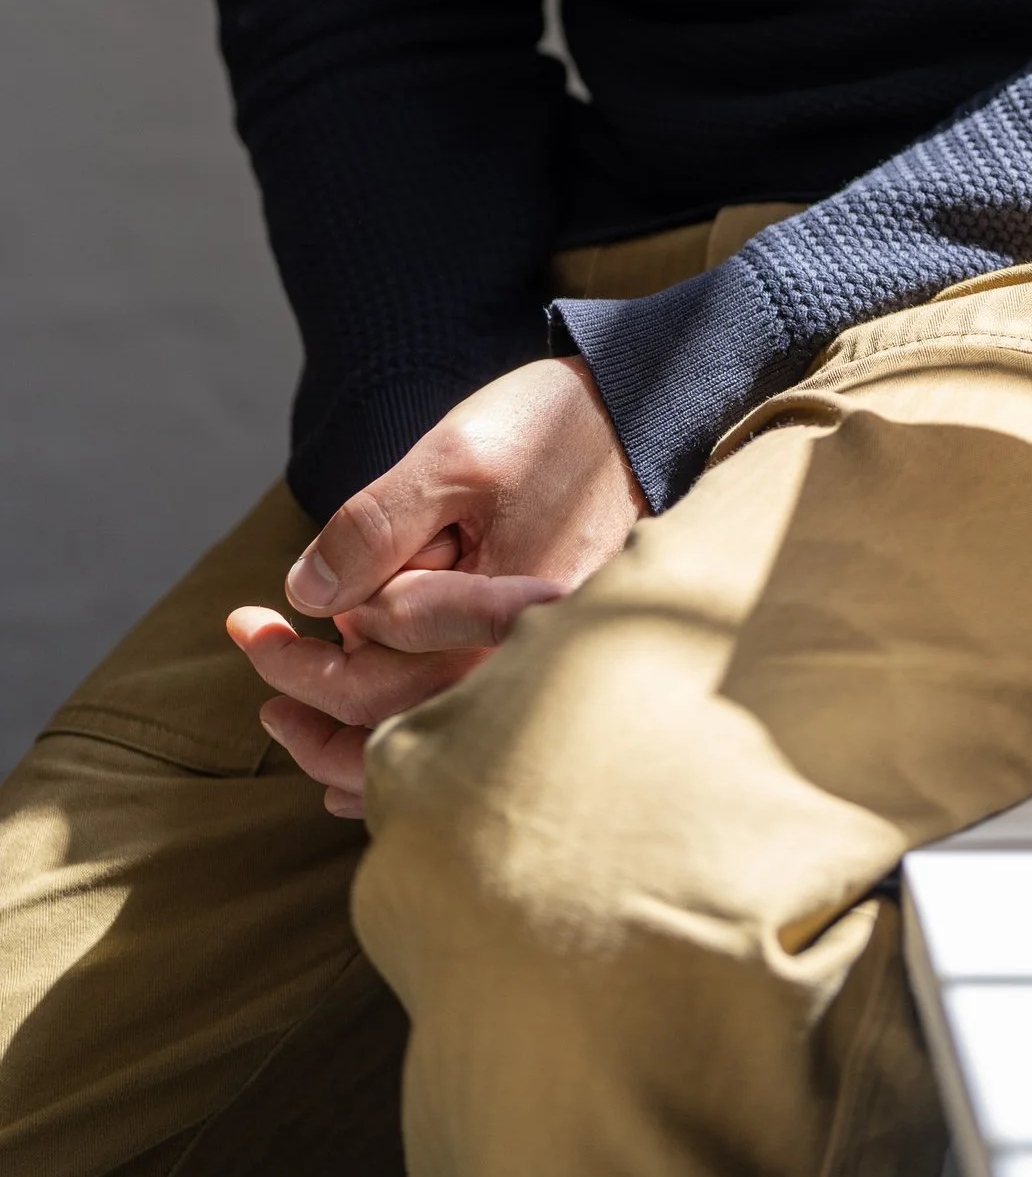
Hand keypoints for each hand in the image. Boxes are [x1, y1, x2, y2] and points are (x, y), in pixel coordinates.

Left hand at [228, 354, 646, 816]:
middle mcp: (521, 664)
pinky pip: (464, 736)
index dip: (293, 662)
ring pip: (426, 747)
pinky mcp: (540, 655)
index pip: (370, 681)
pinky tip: (358, 764)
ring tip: (286, 716)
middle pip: (392, 728)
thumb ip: (378, 526)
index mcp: (498, 624)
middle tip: (253, 649)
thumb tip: (307, 595)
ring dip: (345, 742)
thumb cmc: (552, 429)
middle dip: (305, 698)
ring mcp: (535, 667)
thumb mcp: (455, 457)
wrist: (641, 413)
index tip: (245, 624)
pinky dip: (404, 758)